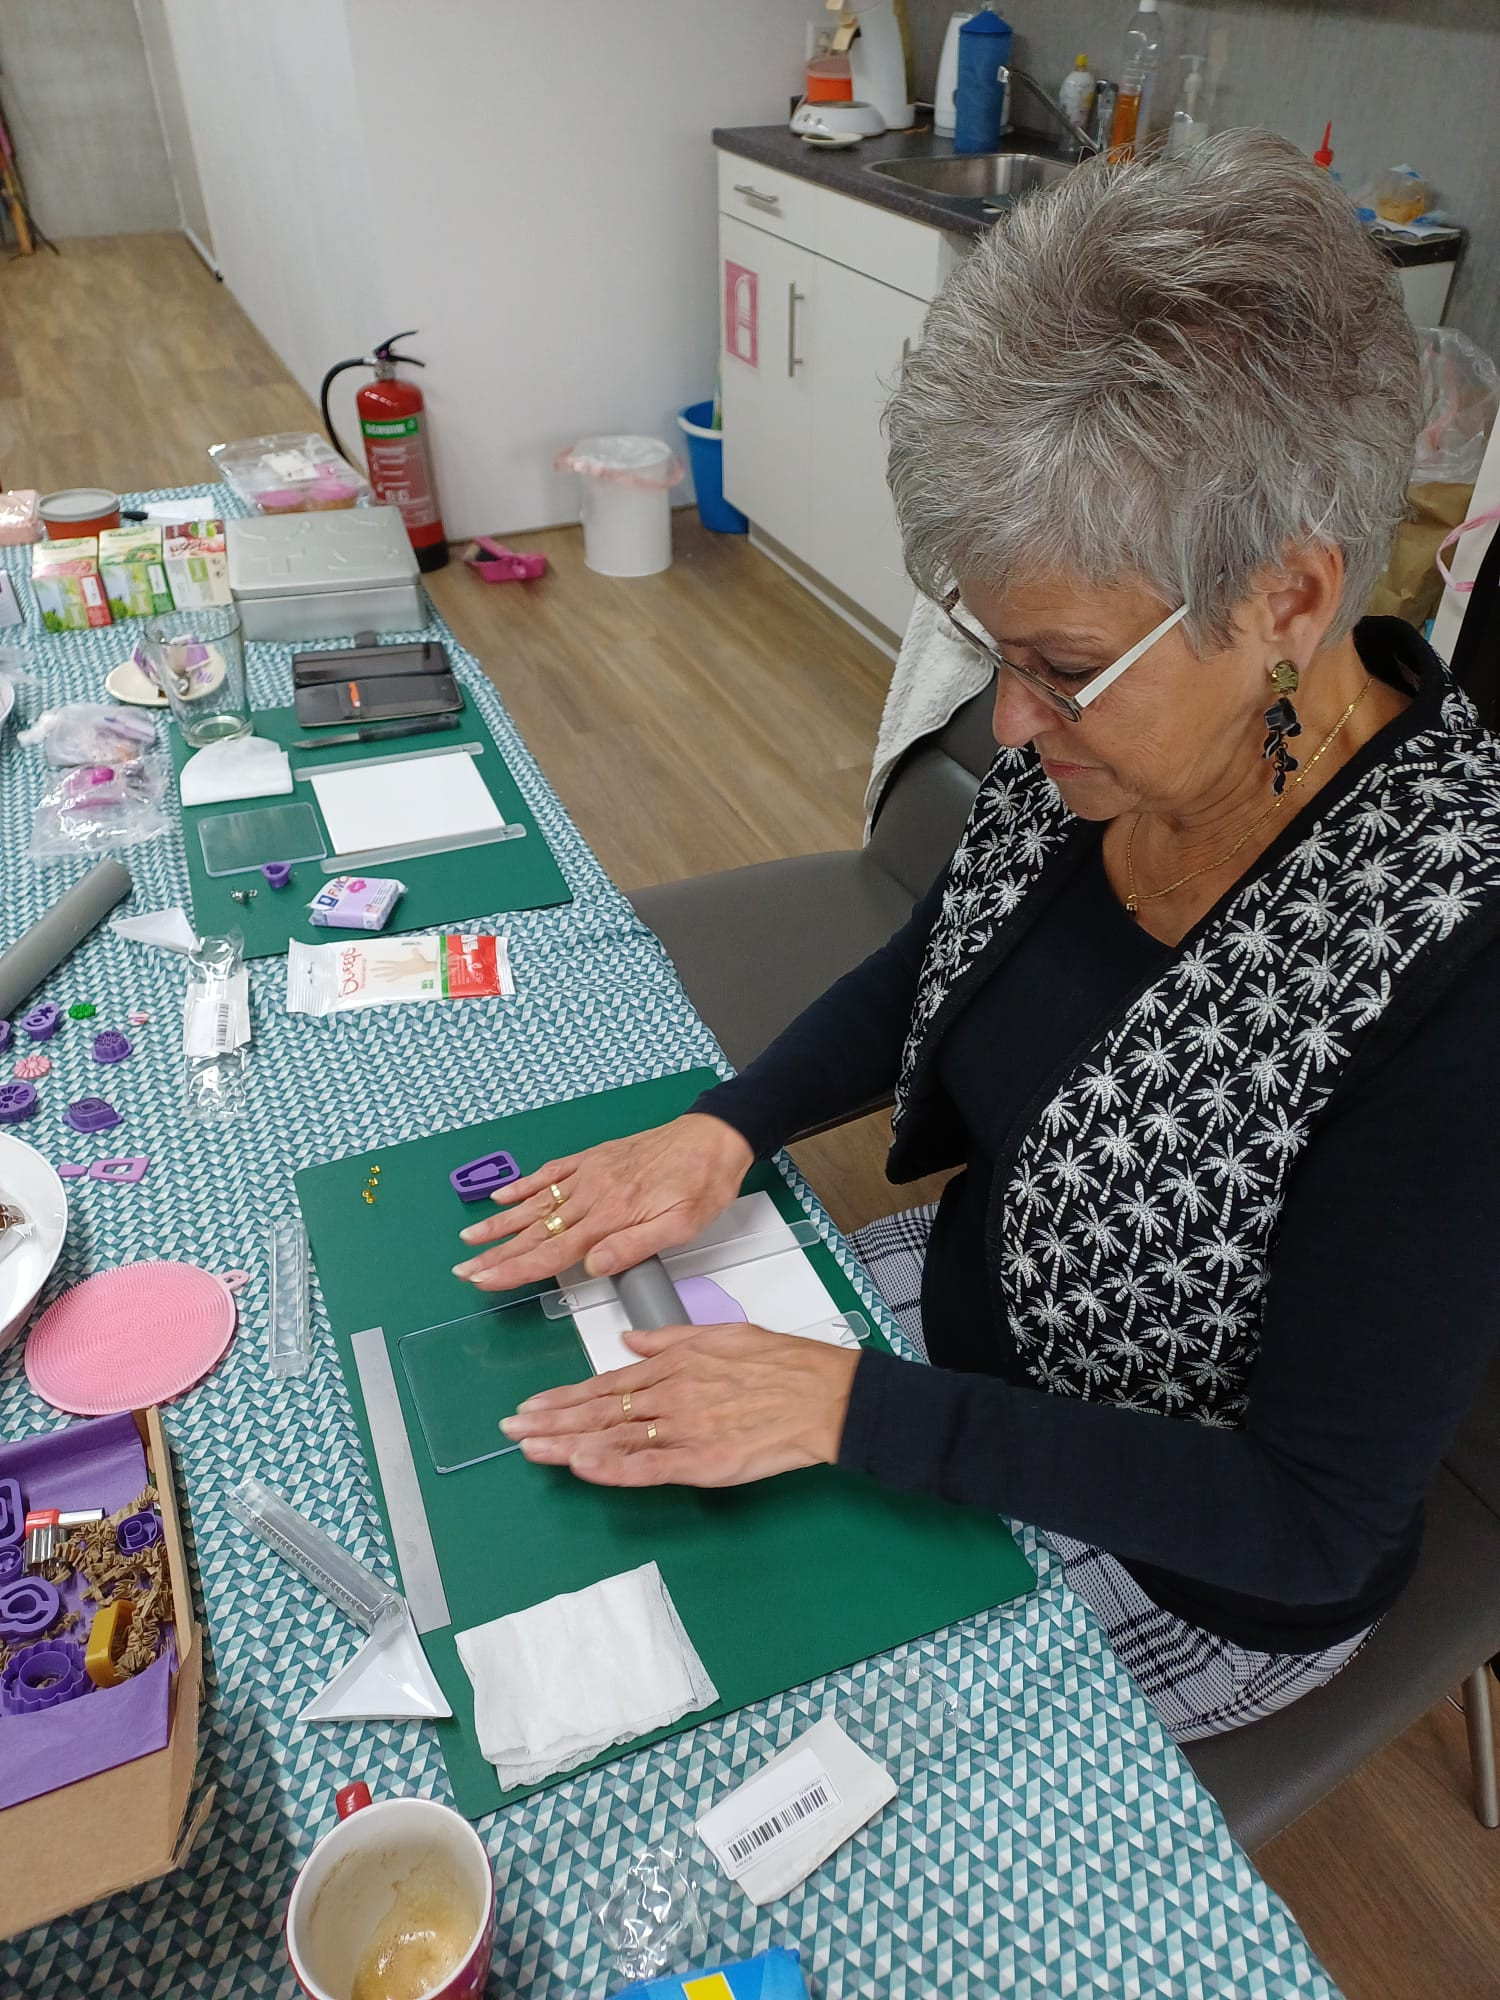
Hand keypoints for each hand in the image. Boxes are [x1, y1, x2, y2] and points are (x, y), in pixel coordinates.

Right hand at [451, 1113, 753, 1290]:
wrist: (714, 1138)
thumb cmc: (703, 1185)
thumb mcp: (682, 1225)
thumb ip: (635, 1247)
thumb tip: (593, 1266)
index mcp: (612, 1217)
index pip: (553, 1253)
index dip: (515, 1269)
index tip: (484, 1279)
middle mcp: (594, 1195)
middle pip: (535, 1231)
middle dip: (496, 1253)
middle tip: (463, 1270)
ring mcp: (590, 1174)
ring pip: (536, 1203)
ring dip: (500, 1222)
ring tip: (470, 1239)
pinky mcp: (594, 1159)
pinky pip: (552, 1173)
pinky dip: (524, 1184)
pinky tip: (502, 1195)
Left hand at [498, 1323, 858, 1486]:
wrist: (824, 1395)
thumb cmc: (780, 1363)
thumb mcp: (719, 1334)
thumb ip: (669, 1337)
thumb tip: (629, 1337)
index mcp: (673, 1366)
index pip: (605, 1385)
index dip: (564, 1397)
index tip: (530, 1406)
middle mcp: (670, 1397)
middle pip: (599, 1412)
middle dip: (551, 1421)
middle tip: (510, 1429)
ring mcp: (684, 1430)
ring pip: (614, 1438)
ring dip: (567, 1444)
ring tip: (529, 1447)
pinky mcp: (703, 1462)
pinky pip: (648, 1468)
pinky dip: (612, 1468)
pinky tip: (582, 1467)